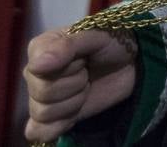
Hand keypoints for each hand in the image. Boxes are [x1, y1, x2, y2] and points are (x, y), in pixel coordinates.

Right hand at [23, 28, 137, 141]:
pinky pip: (39, 132)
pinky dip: (59, 126)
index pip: (38, 70)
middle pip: (42, 93)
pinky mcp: (50, 119)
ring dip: (74, 102)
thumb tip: (36, 65)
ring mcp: (39, 98)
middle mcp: (34, 74)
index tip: (84, 58)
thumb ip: (67, 46)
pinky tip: (74, 113)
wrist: (131, 64)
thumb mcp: (97, 35)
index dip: (68, 67)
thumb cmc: (113, 43)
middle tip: (89, 72)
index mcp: (40, 49)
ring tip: (86, 86)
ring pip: (44, 113)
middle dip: (75, 84)